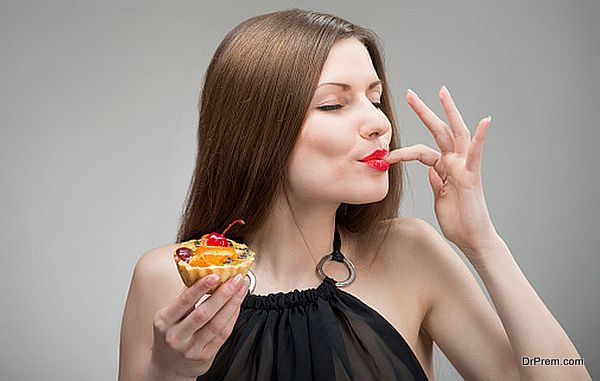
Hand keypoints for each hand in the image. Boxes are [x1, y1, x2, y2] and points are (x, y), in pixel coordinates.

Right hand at [149, 274, 247, 379]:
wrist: (168, 366)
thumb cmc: (170, 335)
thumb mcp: (168, 317)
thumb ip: (184, 300)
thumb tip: (202, 275)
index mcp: (164, 321)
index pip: (184, 301)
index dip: (200, 288)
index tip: (214, 275)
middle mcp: (176, 336)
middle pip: (204, 313)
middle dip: (223, 294)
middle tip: (235, 279)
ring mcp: (191, 348)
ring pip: (217, 324)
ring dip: (232, 304)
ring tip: (241, 289)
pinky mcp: (205, 356)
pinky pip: (223, 334)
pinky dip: (232, 318)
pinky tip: (237, 306)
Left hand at [384, 85, 498, 260]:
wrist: (471, 238)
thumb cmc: (458, 221)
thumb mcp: (439, 198)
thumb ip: (436, 181)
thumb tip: (430, 170)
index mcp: (443, 167)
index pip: (420, 150)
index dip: (402, 150)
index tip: (386, 154)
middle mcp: (454, 162)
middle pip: (437, 130)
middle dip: (423, 111)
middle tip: (409, 93)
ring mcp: (464, 166)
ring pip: (455, 133)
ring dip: (448, 111)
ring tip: (442, 92)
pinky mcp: (471, 176)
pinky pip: (476, 153)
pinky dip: (480, 137)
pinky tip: (484, 122)